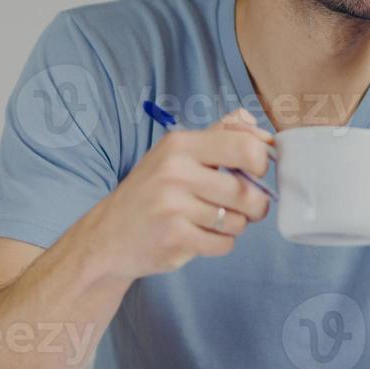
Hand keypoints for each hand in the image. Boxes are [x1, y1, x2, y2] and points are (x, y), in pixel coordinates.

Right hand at [84, 109, 273, 278]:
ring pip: (238, 221)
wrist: (108, 236)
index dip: (262, 162)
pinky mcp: (174, 238)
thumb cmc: (151, 191)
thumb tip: (256, 124)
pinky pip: (224, 244)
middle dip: (256, 204)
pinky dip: (220, 243)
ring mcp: (173, 206)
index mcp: (180, 144)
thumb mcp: (176, 153)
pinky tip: (200, 236)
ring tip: (212, 220)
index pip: (246, 147)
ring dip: (235, 225)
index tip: (256, 172)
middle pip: (248, 191)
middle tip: (245, 206)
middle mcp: (175, 171)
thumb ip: (219, 135)